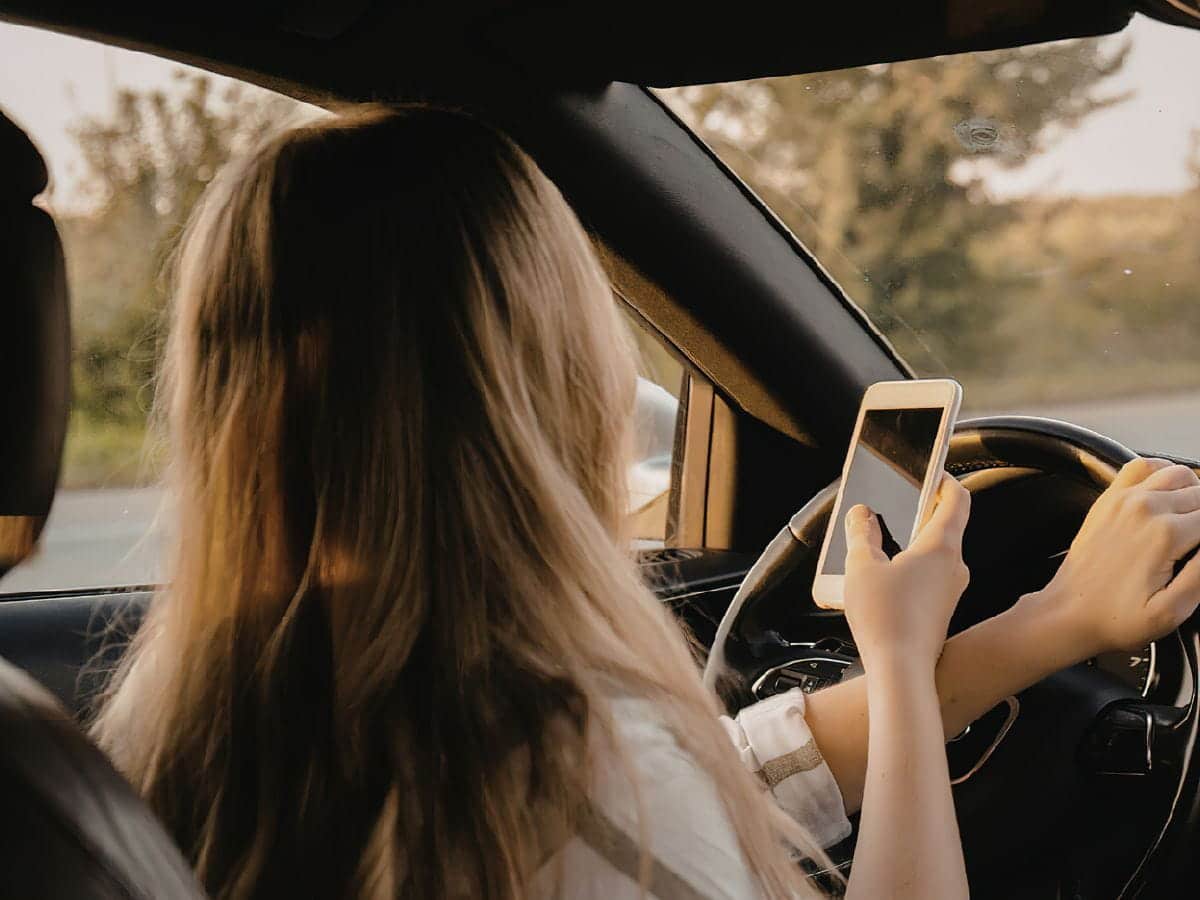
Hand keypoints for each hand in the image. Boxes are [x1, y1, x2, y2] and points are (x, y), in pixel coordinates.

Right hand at [843, 474, 970, 674]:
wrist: (902, 671)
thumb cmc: (886, 619)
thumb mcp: (861, 567)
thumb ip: (861, 534)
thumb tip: (862, 514)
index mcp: (941, 547)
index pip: (957, 499)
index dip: (944, 480)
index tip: (929, 473)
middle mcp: (954, 566)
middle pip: (943, 525)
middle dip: (917, 513)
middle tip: (890, 508)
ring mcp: (950, 590)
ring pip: (934, 554)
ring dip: (909, 545)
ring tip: (877, 547)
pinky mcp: (941, 609)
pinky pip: (928, 578)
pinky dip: (909, 569)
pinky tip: (883, 580)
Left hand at [1032, 457, 1199, 656]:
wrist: (1069, 613)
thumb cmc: (1116, 618)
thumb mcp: (1173, 610)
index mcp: (1166, 534)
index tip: (1198, 552)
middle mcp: (1145, 508)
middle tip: (1195, 543)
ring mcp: (1124, 499)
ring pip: (1178, 474)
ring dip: (1194, 492)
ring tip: (1194, 521)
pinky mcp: (1108, 500)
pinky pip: (1143, 466)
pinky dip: (1163, 473)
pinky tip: (1170, 495)